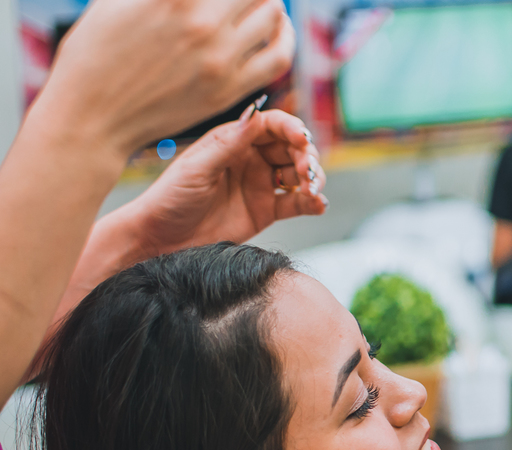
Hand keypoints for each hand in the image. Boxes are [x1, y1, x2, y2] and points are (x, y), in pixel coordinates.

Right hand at [36, 0, 294, 156]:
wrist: (94, 114)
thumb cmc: (96, 50)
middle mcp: (203, 22)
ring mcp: (220, 57)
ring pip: (273, 14)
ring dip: (270, 5)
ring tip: (262, 4)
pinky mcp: (229, 88)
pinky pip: (278, 58)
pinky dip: (286, 39)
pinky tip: (279, 30)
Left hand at [124, 110, 326, 257]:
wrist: (161, 240)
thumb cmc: (170, 199)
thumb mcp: (198, 168)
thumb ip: (230, 144)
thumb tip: (257, 114)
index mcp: (232, 141)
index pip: (271, 125)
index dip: (292, 129)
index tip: (303, 140)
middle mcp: (249, 159)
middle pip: (291, 149)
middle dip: (307, 157)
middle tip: (308, 173)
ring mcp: (259, 185)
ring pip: (298, 174)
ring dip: (313, 179)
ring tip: (312, 191)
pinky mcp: (266, 212)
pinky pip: (296, 204)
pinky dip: (312, 203)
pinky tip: (318, 205)